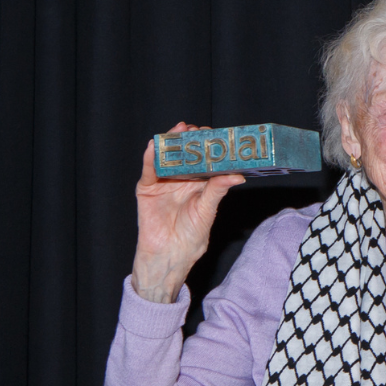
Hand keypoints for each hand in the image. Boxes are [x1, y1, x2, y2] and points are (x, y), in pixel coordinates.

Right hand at [131, 122, 243, 302]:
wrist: (170, 255)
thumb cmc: (191, 236)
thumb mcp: (207, 210)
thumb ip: (217, 191)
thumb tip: (237, 175)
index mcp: (199, 183)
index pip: (204, 159)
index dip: (209, 146)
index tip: (217, 135)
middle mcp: (181, 179)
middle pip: (185, 154)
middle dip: (191, 140)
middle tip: (198, 131)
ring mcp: (163, 182)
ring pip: (167, 158)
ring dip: (172, 143)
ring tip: (180, 130)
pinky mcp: (147, 189)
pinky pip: (149, 170)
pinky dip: (150, 158)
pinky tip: (154, 146)